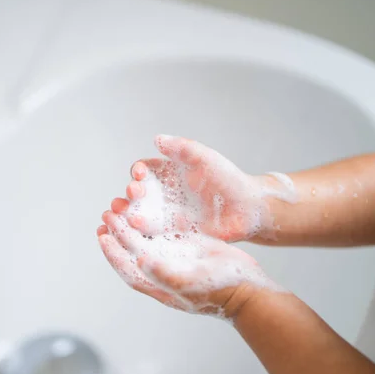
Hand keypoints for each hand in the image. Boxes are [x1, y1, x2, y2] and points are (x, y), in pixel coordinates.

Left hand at [97, 211, 277, 318]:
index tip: (102, 235)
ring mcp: (177, 258)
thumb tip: (138, 260)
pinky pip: (167, 232)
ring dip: (134, 224)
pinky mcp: (191, 247)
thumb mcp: (191, 283)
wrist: (249, 288)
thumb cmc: (221, 290)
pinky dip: (156, 220)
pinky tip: (150, 206)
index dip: (113, 253)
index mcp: (159, 284)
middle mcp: (164, 270)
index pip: (128, 268)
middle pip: (134, 250)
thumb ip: (163, 273)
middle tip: (107, 213)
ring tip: (122, 207)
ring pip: (148, 239)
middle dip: (119, 233)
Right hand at [110, 135, 294, 241]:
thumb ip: (182, 148)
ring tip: (126, 217)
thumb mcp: (206, 158)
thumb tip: (156, 139)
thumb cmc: (229, 179)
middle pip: (137, 194)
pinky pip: (154, 234)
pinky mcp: (174, 235)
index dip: (137, 172)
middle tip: (133, 195)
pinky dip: (142, 234)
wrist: (248, 209)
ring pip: (141, 215)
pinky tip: (136, 234)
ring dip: (129, 215)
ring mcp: (167, 216)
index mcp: (168, 174)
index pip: (144, 171)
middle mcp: (164, 194)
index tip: (139, 174)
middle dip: (130, 194)